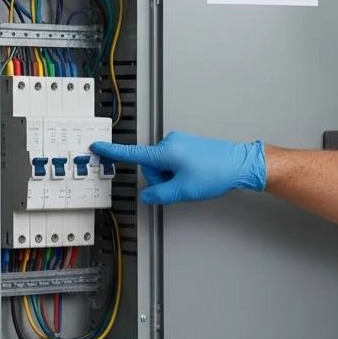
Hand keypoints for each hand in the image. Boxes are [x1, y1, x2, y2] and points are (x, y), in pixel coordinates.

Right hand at [91, 132, 266, 204]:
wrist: (241, 164)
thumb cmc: (217, 173)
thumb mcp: (183, 191)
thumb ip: (159, 195)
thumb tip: (147, 196)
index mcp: (165, 151)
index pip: (132, 153)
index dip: (112, 152)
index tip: (96, 146)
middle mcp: (171, 142)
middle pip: (151, 166)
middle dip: (161, 179)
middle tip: (182, 184)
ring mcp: (180, 143)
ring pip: (164, 165)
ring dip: (172, 176)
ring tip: (193, 179)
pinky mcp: (188, 146)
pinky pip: (175, 162)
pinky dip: (180, 172)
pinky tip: (196, 175)